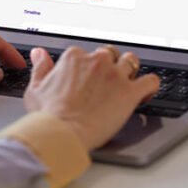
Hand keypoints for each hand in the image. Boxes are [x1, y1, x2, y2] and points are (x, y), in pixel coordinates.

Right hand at [23, 45, 159, 150]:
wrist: (63, 134)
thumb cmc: (49, 116)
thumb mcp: (36, 88)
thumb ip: (41, 67)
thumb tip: (40, 54)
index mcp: (75, 58)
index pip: (87, 54)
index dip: (88, 68)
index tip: (88, 80)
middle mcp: (97, 61)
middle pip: (111, 54)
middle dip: (110, 66)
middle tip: (106, 84)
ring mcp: (115, 75)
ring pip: (131, 61)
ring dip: (130, 70)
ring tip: (128, 83)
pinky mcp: (130, 92)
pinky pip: (150, 80)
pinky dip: (151, 85)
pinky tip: (146, 92)